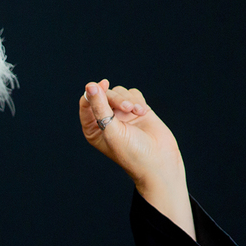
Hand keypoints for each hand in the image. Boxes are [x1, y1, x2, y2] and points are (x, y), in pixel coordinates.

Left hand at [79, 80, 194, 238]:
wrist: (159, 161)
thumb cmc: (131, 152)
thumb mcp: (111, 129)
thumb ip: (100, 106)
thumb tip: (90, 85)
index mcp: (93, 128)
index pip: (86, 103)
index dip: (93, 92)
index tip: (103, 85)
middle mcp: (105, 120)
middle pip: (105, 94)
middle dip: (117, 99)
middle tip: (128, 109)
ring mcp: (122, 115)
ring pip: (119, 92)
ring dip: (129, 99)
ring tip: (138, 112)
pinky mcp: (137, 110)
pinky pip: (133, 94)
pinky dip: (138, 100)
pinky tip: (143, 112)